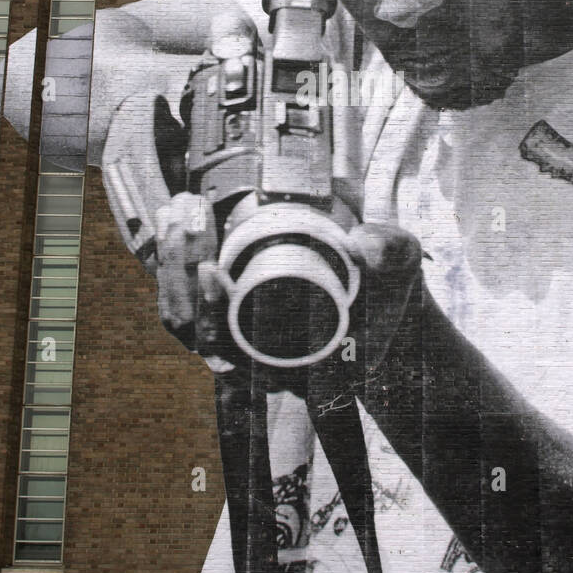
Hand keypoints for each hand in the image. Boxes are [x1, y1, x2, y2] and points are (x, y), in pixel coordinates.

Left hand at [152, 195, 421, 380]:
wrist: (380, 291)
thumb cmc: (388, 285)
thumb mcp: (400, 264)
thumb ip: (390, 253)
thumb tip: (362, 245)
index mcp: (297, 365)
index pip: (236, 355)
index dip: (213, 318)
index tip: (211, 270)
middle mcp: (260, 362)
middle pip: (196, 331)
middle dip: (182, 270)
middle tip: (193, 214)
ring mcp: (238, 340)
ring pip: (183, 316)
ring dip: (172, 260)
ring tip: (181, 207)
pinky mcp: (225, 315)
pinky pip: (184, 298)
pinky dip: (172, 259)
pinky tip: (173, 214)